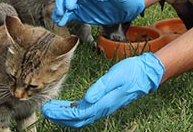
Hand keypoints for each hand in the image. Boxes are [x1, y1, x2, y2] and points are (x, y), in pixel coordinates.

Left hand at [42, 52, 164, 127]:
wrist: (147, 73)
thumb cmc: (132, 72)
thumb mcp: (115, 76)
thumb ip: (100, 88)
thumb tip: (86, 99)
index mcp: (103, 103)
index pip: (76, 114)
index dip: (60, 114)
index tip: (47, 109)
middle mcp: (102, 108)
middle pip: (76, 120)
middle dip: (59, 117)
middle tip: (45, 110)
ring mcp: (104, 106)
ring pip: (80, 116)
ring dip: (65, 114)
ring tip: (53, 108)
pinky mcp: (105, 102)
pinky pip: (86, 111)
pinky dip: (74, 109)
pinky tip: (68, 104)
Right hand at [52, 0, 143, 26]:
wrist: (130, 6)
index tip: (70, 6)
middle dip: (61, 2)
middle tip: (60, 13)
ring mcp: (82, 3)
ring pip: (65, 4)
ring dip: (59, 10)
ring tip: (58, 20)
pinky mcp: (82, 13)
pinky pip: (69, 14)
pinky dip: (63, 18)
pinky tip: (60, 23)